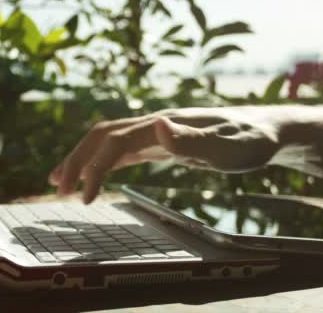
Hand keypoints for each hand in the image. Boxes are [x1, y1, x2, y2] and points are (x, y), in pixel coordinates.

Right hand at [48, 107, 282, 203]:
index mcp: (164, 124)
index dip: (95, 167)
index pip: (116, 142)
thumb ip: (194, 139)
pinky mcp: (163, 143)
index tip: (84, 197)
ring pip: (109, 141)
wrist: (265, 130)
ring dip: (83, 159)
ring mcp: (158, 132)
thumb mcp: (229, 146)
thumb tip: (158, 126)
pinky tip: (95, 174)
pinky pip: (124, 150)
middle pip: (103, 136)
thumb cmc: (251, 141)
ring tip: (60, 182)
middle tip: (57, 188)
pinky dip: (103, 162)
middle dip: (77, 160)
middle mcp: (155, 124)